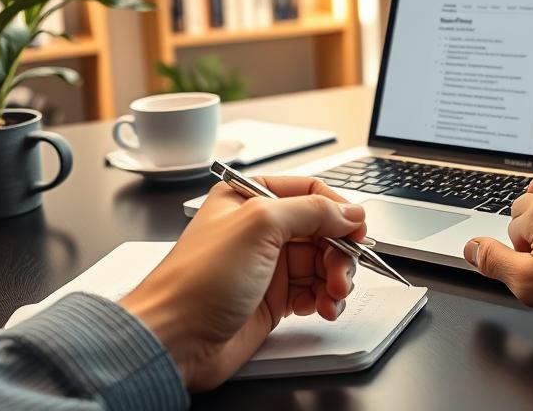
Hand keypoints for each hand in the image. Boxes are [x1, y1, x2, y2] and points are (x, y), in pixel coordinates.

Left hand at [120, 177, 366, 390]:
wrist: (174, 340)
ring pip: (323, 263)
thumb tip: (349, 211)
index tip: (358, 232)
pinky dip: (326, 299)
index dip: (338, 211)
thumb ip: (311, 211)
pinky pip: (315, 291)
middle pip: (322, 230)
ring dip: (336, 279)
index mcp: (250, 199)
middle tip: (342, 274)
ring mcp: (268, 265)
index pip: (310, 193)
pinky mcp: (274, 298)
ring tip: (332, 296)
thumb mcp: (259, 226)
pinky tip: (322, 308)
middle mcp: (260, 229)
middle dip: (339, 252)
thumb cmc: (197, 280)